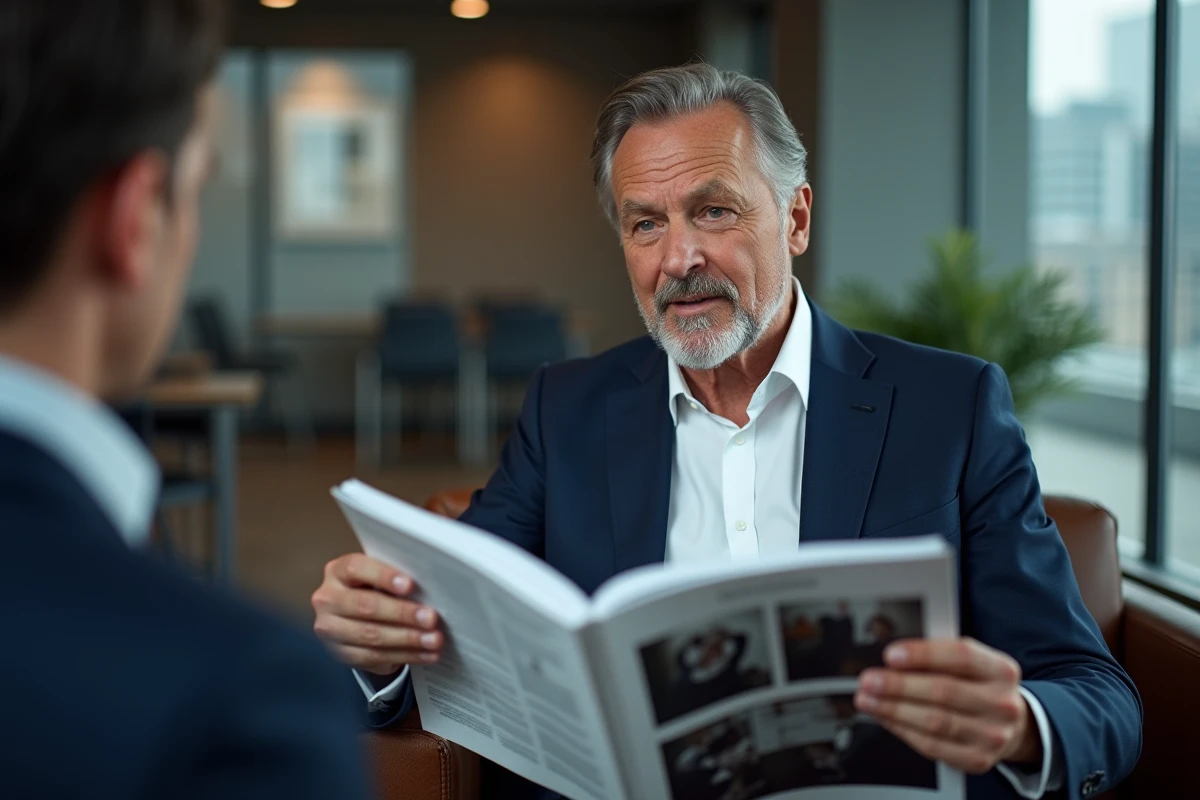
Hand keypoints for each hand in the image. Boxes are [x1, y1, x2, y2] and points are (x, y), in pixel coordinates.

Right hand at [311, 553, 442, 675]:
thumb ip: (394, 580)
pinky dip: (405, 656)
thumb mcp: (377, 578)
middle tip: (431, 618)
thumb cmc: (372, 589)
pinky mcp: (340, 654)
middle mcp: (327, 599)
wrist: (352, 618)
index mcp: (337, 571)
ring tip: (433, 639)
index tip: (410, 585)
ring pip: (371, 635)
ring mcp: (330, 629)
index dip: (384, 576)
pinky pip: (374, 657)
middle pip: (366, 606)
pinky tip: (425, 654)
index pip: (356, 568)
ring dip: (407, 639)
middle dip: (402, 613)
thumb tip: (428, 590)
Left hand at [854, 637, 1040, 773]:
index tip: (891, 655)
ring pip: (934, 721)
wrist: (1010, 728)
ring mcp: (991, 734)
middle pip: (943, 691)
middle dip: (898, 685)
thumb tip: (892, 660)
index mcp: (1001, 670)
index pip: (961, 656)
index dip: (923, 654)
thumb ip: (938, 657)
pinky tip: (885, 717)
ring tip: (868, 699)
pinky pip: (931, 745)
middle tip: (869, 680)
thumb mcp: (971, 665)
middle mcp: (1001, 703)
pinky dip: (902, 729)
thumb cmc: (979, 688)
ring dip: (893, 709)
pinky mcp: (977, 759)